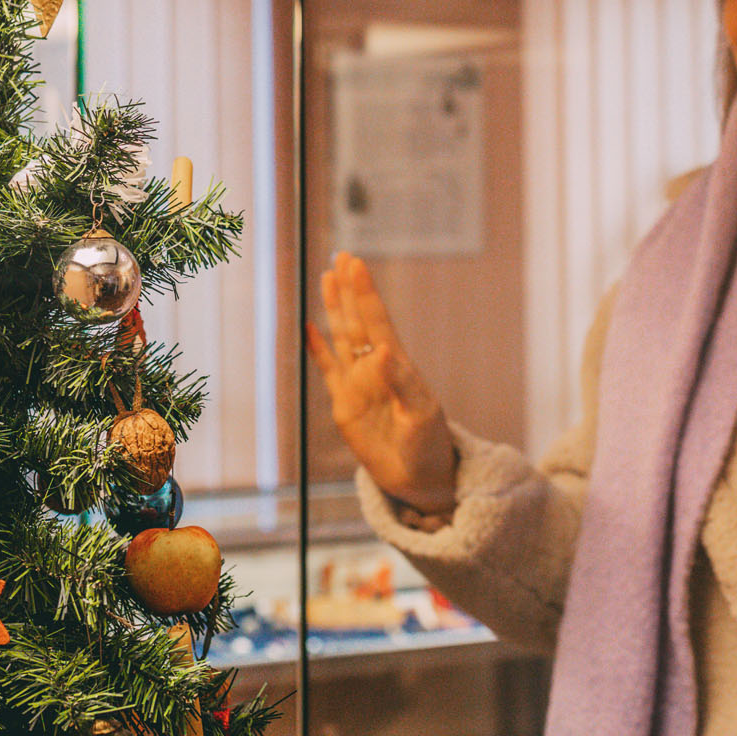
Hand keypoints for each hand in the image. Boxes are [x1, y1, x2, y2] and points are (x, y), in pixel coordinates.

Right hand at [307, 252, 456, 512]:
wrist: (420, 479)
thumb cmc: (427, 446)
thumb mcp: (418, 416)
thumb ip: (399, 383)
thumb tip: (380, 352)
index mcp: (397, 367)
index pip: (377, 322)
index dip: (365, 294)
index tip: (355, 265)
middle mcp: (375, 369)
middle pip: (358, 321)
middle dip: (350, 290)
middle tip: (342, 257)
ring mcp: (359, 385)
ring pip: (342, 338)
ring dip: (335, 309)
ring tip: (327, 278)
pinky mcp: (345, 405)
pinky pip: (327, 370)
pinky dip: (317, 350)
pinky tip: (309, 328)